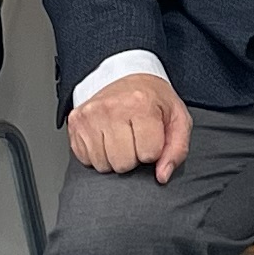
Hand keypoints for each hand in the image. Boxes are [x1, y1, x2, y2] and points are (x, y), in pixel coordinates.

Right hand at [67, 72, 191, 180]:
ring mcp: (90, 115)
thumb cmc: (154, 101)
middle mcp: (112, 108)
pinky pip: (86, 160)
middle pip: (123, 163)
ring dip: (115, 158)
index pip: (149, 154)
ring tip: (121, 138)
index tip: (151, 136)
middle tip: (135, 138)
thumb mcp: (177, 119)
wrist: (129, 78)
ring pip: (103, 165)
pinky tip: (106, 138)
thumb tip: (162, 176)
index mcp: (141, 104)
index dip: (153, 151)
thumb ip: (177, 150)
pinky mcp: (75, 122)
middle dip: (133, 157)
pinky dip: (98, 154)